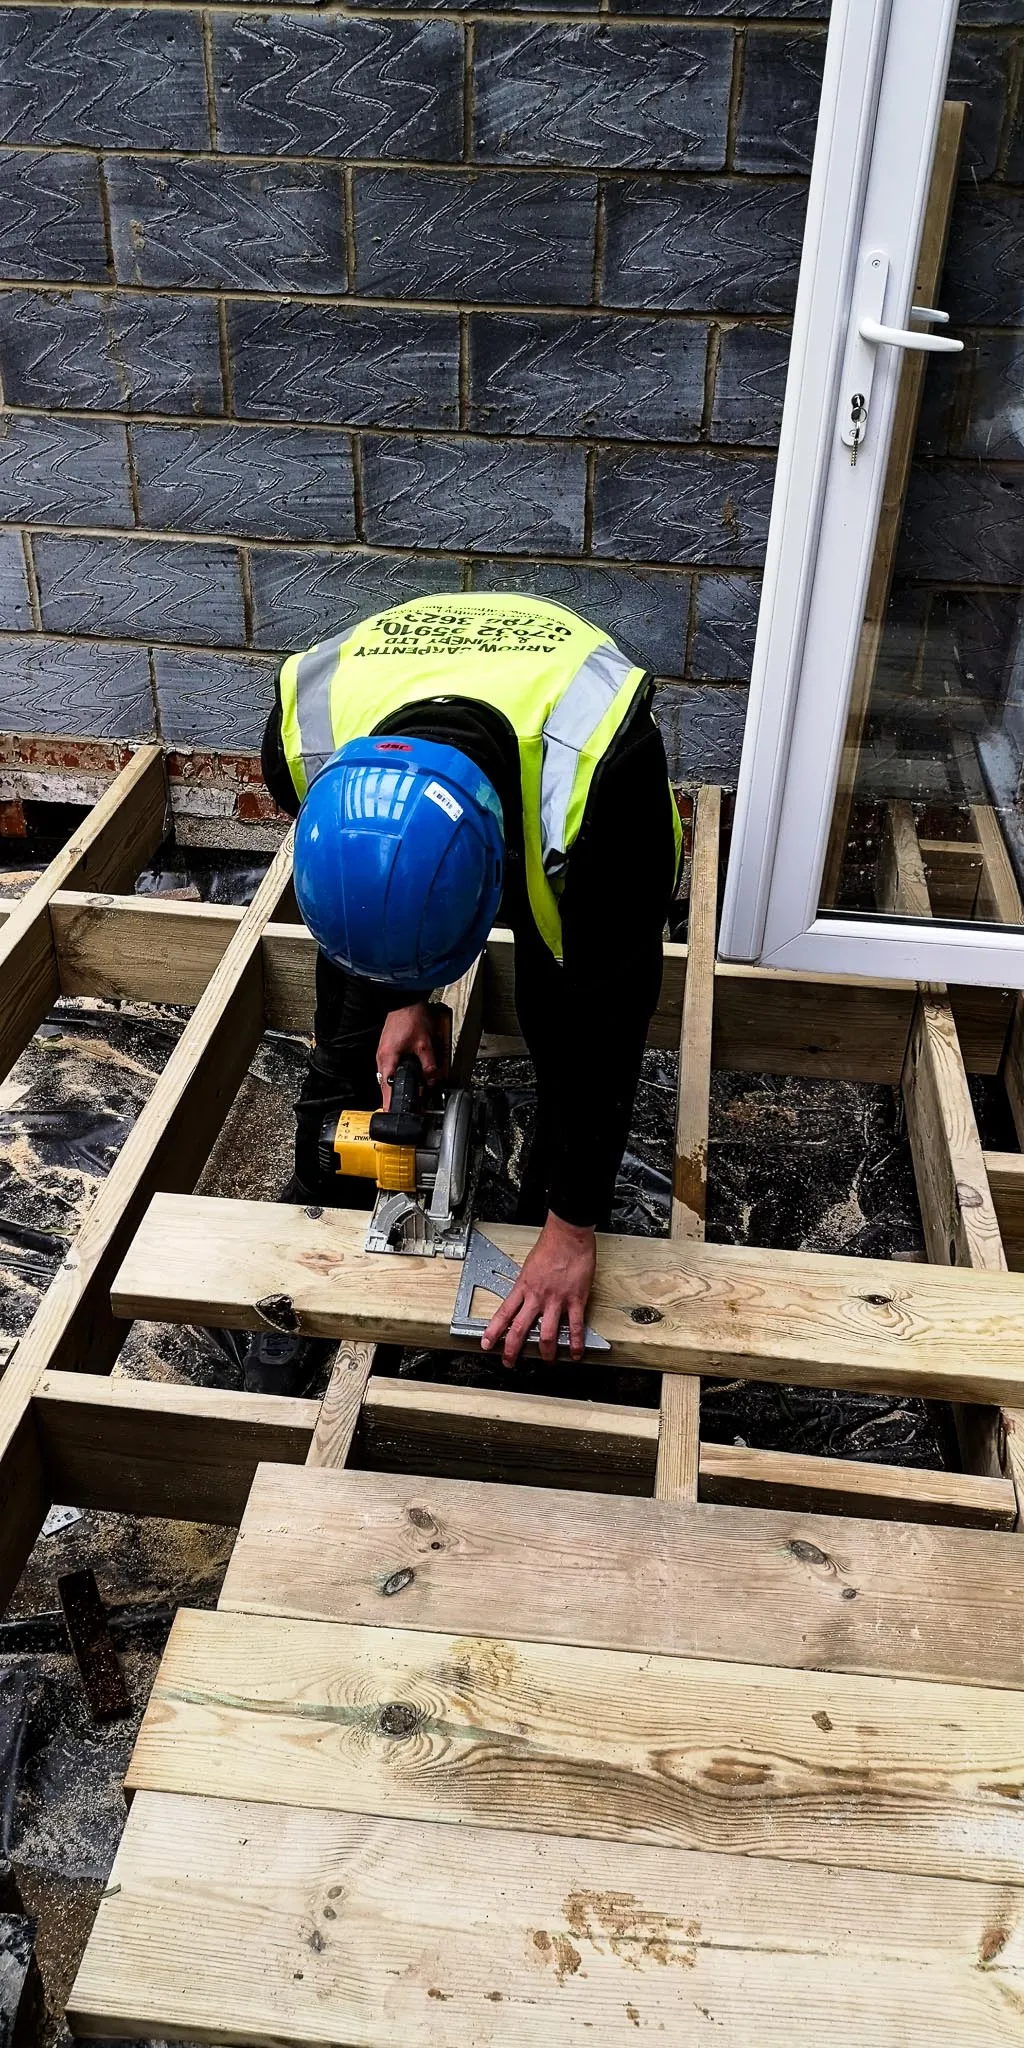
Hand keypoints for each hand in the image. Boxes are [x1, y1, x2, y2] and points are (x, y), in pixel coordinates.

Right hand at [376, 1003, 442, 1106]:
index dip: (390, 1102)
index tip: (391, 1114)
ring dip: (398, 1085)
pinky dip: (399, 1074)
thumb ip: (429, 1065)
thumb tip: (433, 1080)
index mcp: (388, 1058)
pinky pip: (391, 1068)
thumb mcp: (425, 1044)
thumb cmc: (411, 1017)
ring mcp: (383, 1054)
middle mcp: (382, 1058)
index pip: (387, 1088)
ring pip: (389, 1076)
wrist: (405, 1001)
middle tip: (408, 1106)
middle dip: (396, 1096)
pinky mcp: (388, 1049)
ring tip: (410, 1093)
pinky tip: (408, 1076)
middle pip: (386, 1085)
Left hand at [480, 1212, 596, 1367]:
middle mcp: (537, 1296)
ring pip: (547, 1334)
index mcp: (523, 1287)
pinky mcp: (575, 1300)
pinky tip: (575, 1353)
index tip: (486, 1343)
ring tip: (546, 1361)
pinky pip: (575, 1327)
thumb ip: (527, 1284)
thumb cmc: (550, 1246)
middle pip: (520, 1329)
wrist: (568, 1235)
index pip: (503, 1314)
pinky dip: (575, 1343)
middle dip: (512, 1349)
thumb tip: (524, 1296)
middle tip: (509, 1361)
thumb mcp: (529, 1266)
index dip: (493, 1331)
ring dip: (546, 1352)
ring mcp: (556, 1300)